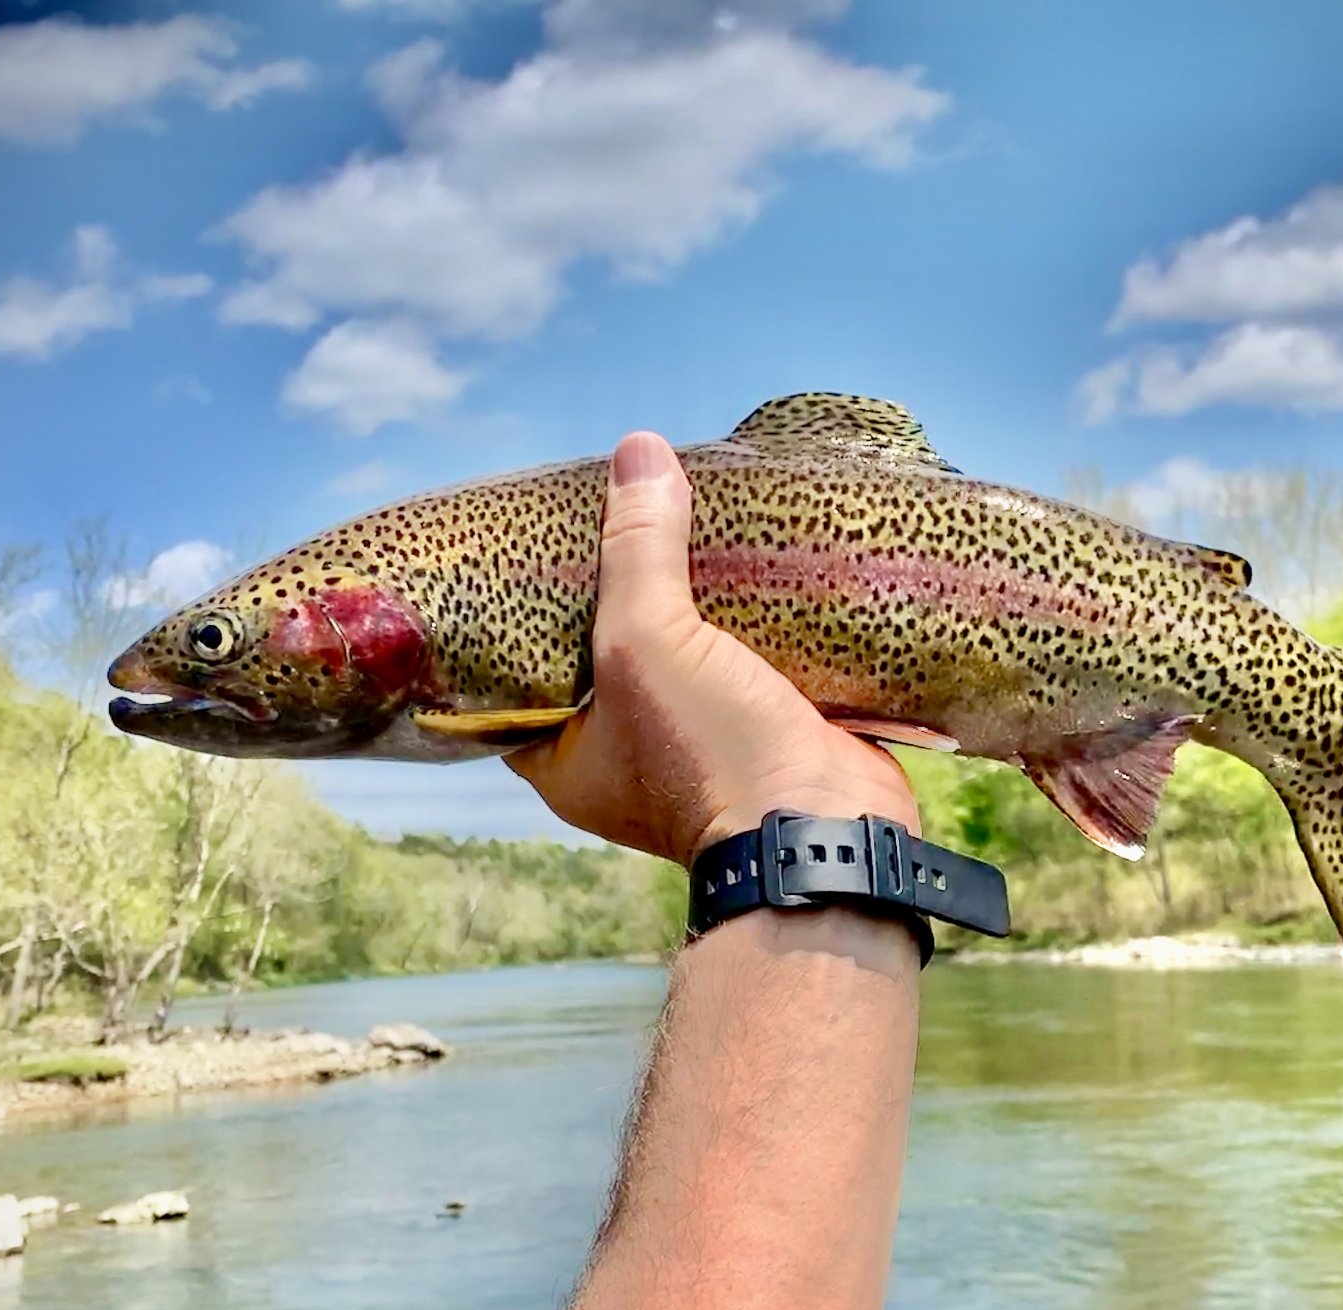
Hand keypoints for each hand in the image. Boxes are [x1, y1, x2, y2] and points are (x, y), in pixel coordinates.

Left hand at [507, 432, 918, 866]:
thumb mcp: (647, 640)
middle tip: (609, 517)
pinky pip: (742, 662)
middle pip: (604, 655)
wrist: (826, 828)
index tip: (524, 553)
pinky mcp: (761, 732)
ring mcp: (697, 747)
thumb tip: (638, 448)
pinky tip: (747, 561)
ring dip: (688, 601)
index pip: (517, 679)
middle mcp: (625, 758)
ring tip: (677, 521)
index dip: (516, 618)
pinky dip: (746, 619)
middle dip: (614, 592)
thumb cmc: (709, 753)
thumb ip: (637, 549)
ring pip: (680, 654)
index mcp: (567, 762)